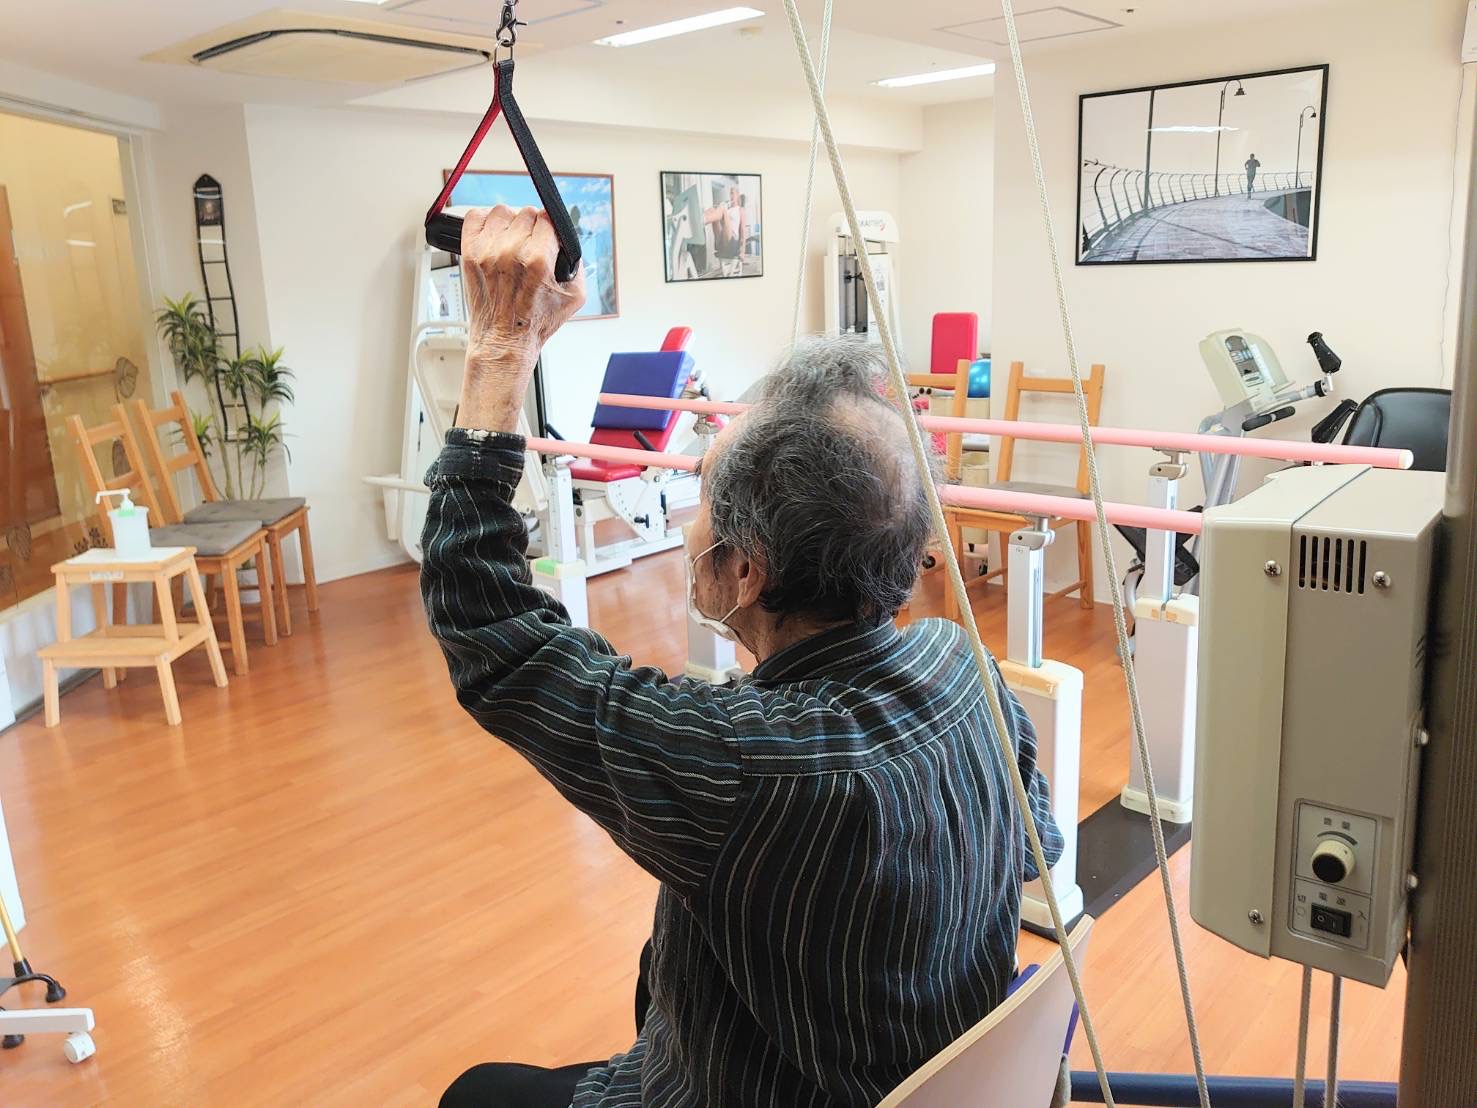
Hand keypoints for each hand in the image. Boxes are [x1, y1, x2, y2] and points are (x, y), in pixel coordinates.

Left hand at [457, 205, 585, 431]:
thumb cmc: (536, 322)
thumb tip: (569, 242)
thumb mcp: (574, 296)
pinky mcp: (469, 254)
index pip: (546, 219)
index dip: (550, 229)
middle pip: (526, 213)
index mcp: (537, 260)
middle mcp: (510, 253)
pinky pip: (474, 217)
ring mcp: (487, 252)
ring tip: (512, 239)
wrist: (504, 340)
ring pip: (501, 211)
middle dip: (532, 227)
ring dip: (510, 222)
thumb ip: (577, 263)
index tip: (548, 239)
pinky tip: (493, 235)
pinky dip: (484, 221)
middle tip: (532, 245)